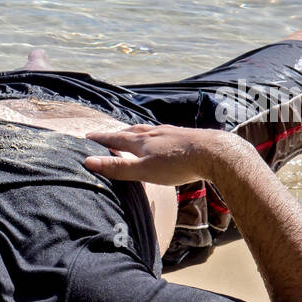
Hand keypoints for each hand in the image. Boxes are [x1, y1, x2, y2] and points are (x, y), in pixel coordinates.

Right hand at [83, 125, 238, 186]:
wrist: (214, 152)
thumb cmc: (177, 164)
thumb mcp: (143, 170)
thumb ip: (117, 167)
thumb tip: (88, 161)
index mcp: (141, 141)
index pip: (115, 138)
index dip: (101, 139)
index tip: (88, 137)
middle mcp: (154, 133)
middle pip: (131, 131)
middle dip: (118, 134)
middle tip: (108, 135)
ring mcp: (171, 133)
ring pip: (148, 131)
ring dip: (137, 133)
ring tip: (133, 135)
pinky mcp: (185, 136)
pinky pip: (164, 134)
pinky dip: (155, 136)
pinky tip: (162, 140)